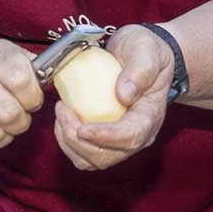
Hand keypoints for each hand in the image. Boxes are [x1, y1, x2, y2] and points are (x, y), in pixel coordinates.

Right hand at [0, 40, 42, 156]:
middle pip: (9, 114)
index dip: (32, 96)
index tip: (30, 98)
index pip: (21, 80)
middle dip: (20, 121)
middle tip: (18, 116)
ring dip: (5, 135)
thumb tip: (57, 80)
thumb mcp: (8, 56)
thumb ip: (33, 68)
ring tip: (2, 124)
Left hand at [53, 25, 172, 171]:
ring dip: (69, 142)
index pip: (131, 137)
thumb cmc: (146, 52)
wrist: (141, 56)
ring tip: (62, 112)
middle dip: (79, 142)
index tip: (83, 129)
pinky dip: (67, 142)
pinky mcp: (104, 141)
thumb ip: (140, 70)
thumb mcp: (146, 50)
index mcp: (150, 116)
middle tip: (64, 112)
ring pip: (92, 161)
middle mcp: (138, 136)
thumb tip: (124, 95)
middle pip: (108, 157)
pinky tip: (64, 118)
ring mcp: (120, 141)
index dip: (106, 137)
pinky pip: (83, 154)